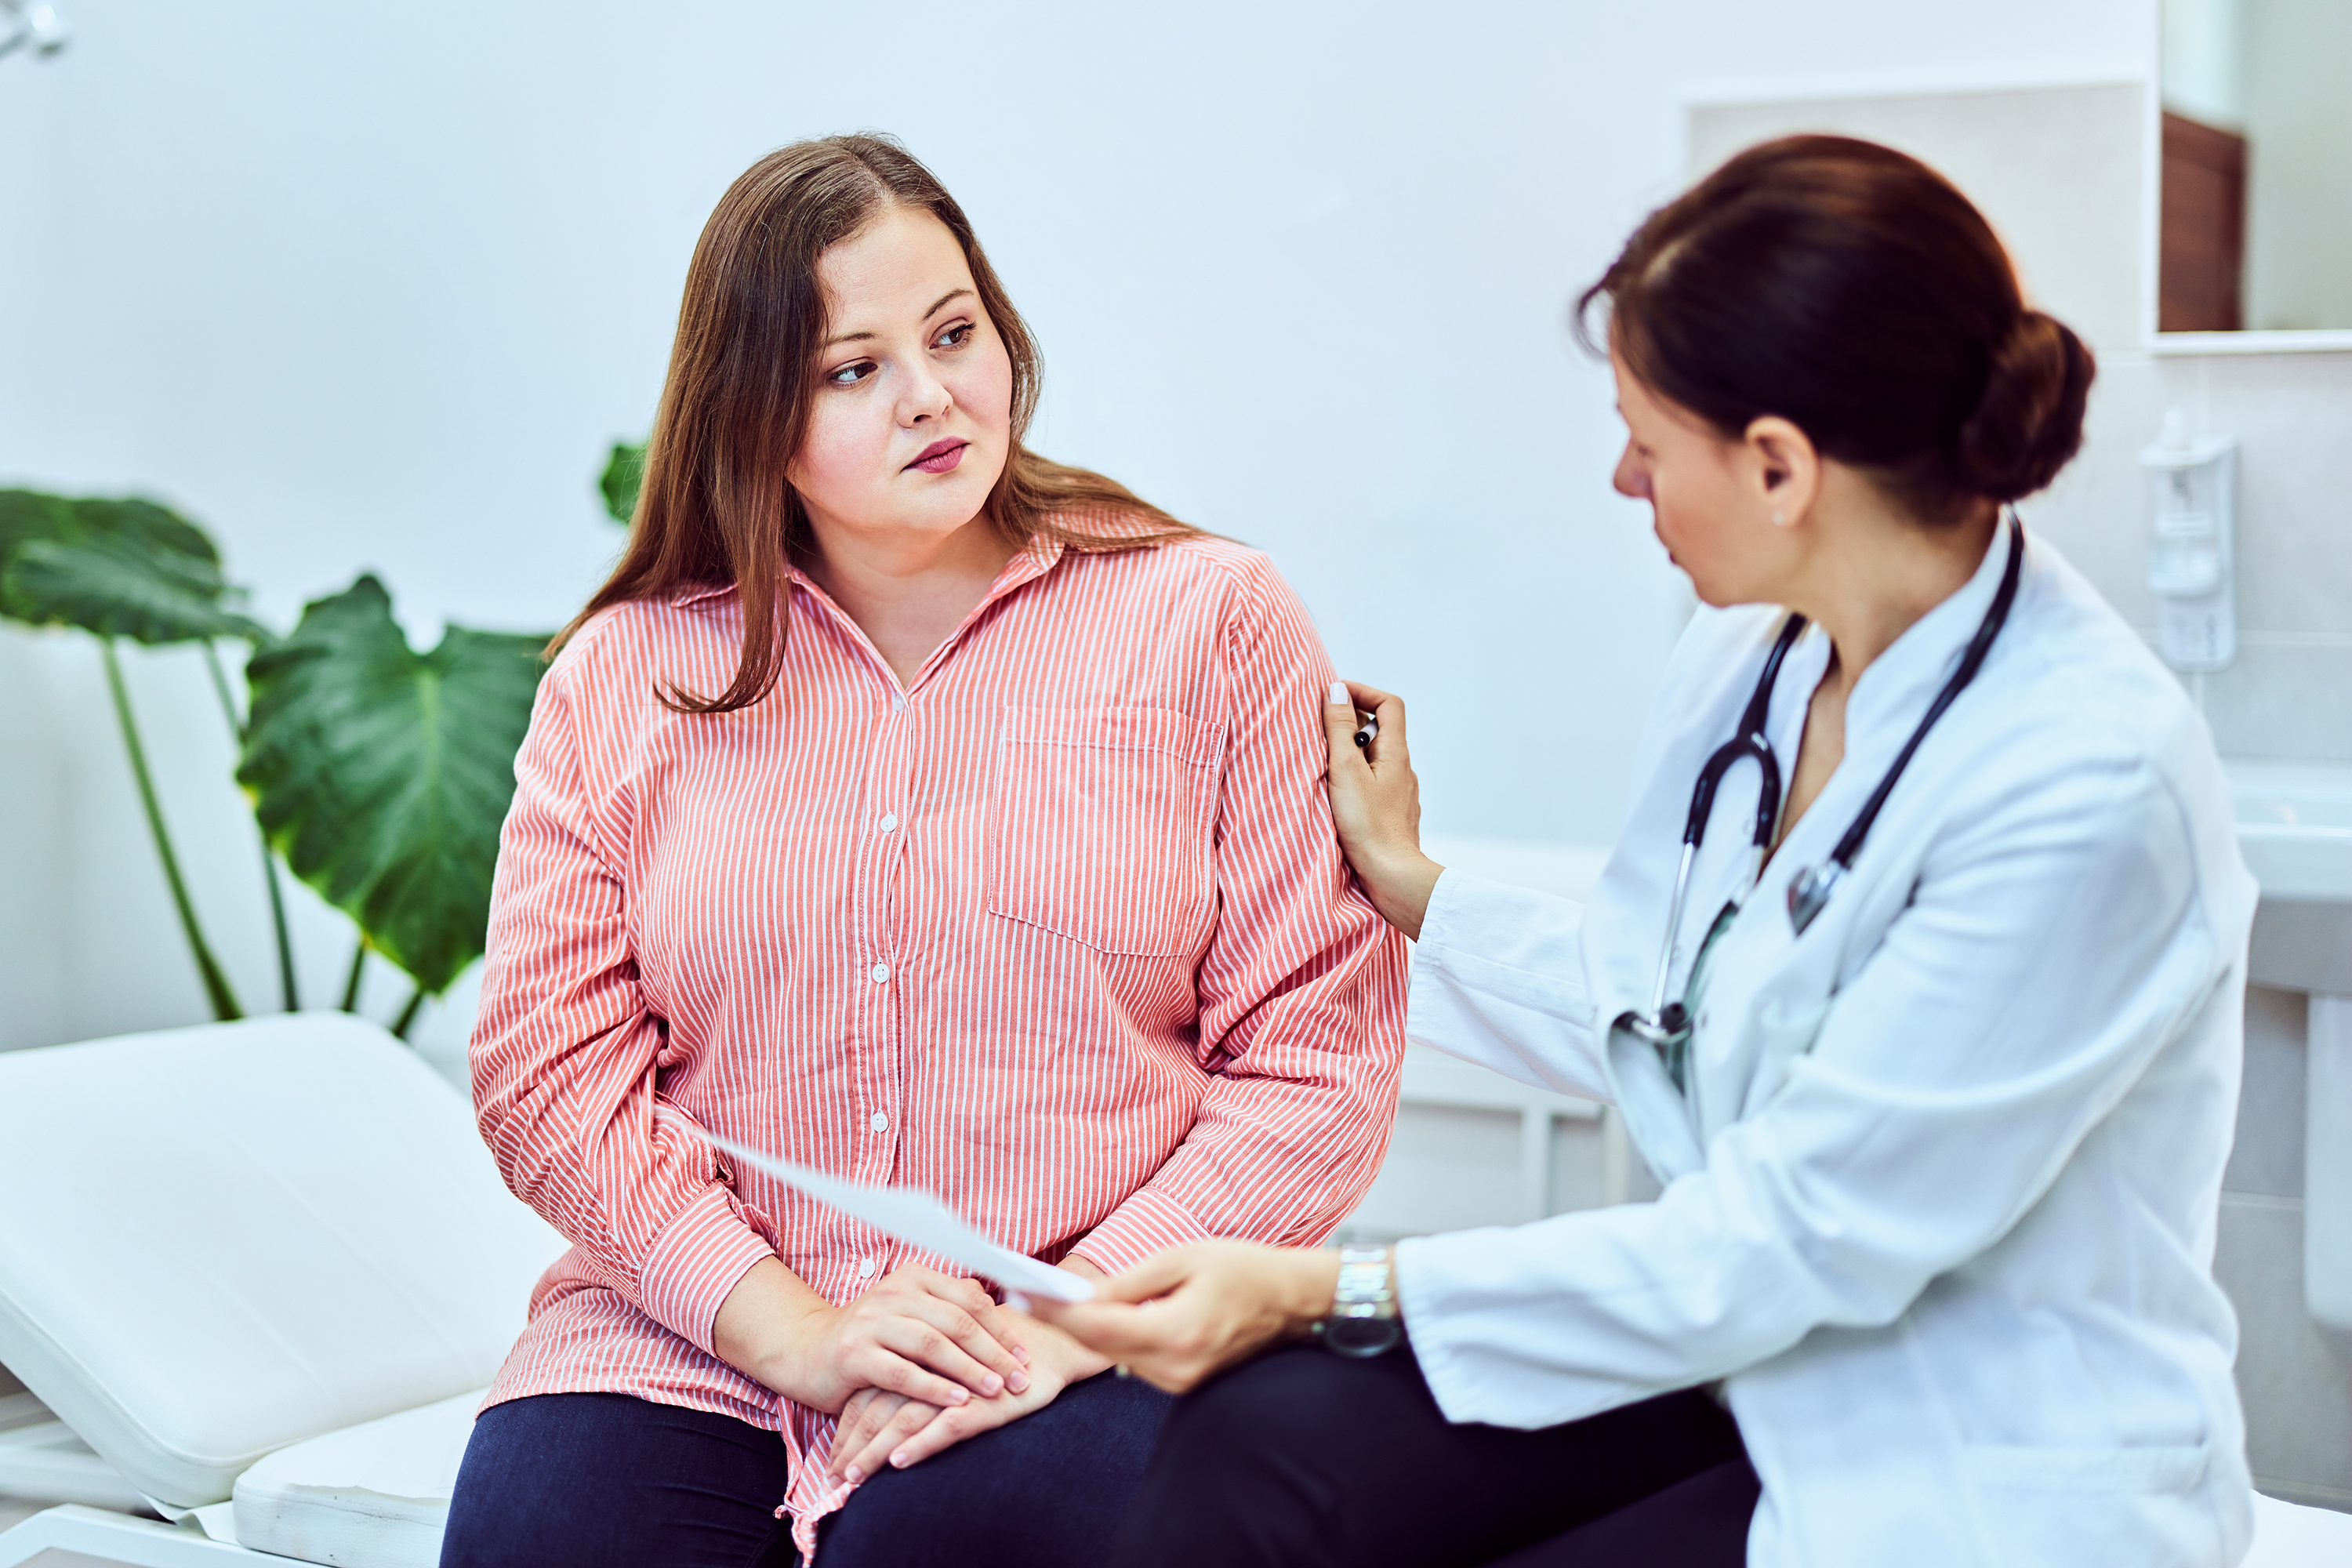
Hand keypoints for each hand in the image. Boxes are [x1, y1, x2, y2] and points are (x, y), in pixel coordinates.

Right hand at [713, 1257, 1032, 1415]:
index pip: (969, 1298)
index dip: (1001, 1326)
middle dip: (993, 1351)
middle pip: (956, 1320)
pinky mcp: (853, 1353)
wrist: (808, 1352)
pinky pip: (901, 1372)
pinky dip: (933, 1387)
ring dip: (969, 1369)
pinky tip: (956, 1401)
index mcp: (914, 1278)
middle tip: (1019, 1377)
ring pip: (932, 1344)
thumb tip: (1009, 1314)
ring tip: (995, 1390)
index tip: (1024, 1353)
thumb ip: (949, 1312)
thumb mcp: (910, 1315)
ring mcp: (871, 1321)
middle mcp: (894, 1293)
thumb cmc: (872, 1338)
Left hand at [827, 1313, 1111, 1483]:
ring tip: (855, 1477)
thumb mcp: (949, 1364)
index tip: (832, 1457)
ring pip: (904, 1419)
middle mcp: (929, 1367)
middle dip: (853, 1446)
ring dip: (876, 1451)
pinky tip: (900, 1461)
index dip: (847, 1427)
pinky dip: (921, 1444)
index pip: (870, 1395)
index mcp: (916, 1355)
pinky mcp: (983, 1401)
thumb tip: (880, 1410)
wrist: (1049, 1342)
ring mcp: (955, 1384)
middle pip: (878, 1408)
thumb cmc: (994, 1356)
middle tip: (834, 1476)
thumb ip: (918, 1375)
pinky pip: (946, 1425)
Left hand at [1030, 1239, 1341, 1393]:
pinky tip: (1099, 1317)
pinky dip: (1115, 1339)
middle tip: (1024, 1293)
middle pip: (1101, 1347)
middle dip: (1062, 1320)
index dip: (1057, 1313)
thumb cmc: (1241, 1270)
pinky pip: (1136, 1361)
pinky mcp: (1183, 1384)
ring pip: (1115, 1356)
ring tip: (1053, 1301)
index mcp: (1176, 1332)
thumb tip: (1078, 1296)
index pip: (1099, 1329)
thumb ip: (1128, 1283)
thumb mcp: (1182, 1259)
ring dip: (1087, 1331)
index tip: (1023, 1294)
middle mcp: (1176, 1368)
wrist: (1291, 1302)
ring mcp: (1180, 1382)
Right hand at [1322, 680, 1441, 939]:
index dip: (1363, 692)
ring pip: (1375, 761)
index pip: (1389, 704)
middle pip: (1380, 731)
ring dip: (1350, 756)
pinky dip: (1355, 781)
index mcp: (1396, 754)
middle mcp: (1403, 771)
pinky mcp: (1391, 817)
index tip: (1334, 696)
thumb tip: (1337, 691)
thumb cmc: (1368, 827)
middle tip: (1320, 733)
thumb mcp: (1345, 771)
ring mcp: (1399, 795)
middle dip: (1350, 724)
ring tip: (1323, 767)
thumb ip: (1339, 729)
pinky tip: (1337, 798)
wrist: (1392, 878)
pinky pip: (1374, 786)